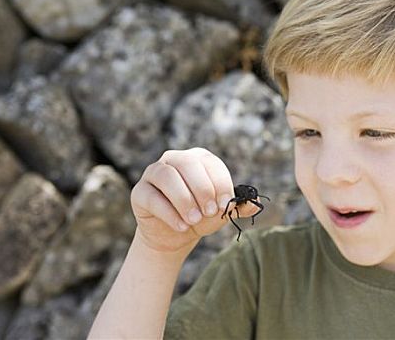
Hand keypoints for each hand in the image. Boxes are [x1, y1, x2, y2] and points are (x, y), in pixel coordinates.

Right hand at [130, 147, 258, 253]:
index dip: (221, 184)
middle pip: (187, 164)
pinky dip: (169, 213)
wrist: (175, 235)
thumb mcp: (222, 212)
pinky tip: (181, 226)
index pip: (210, 163)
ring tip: (195, 221)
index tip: (227, 205)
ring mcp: (154, 173)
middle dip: (202, 189)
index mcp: (198, 159)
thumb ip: (239, 206)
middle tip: (211, 212)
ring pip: (167, 176)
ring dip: (184, 200)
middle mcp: (174, 159)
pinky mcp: (139, 191)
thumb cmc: (201, 216)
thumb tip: (255, 202)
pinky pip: (152, 197)